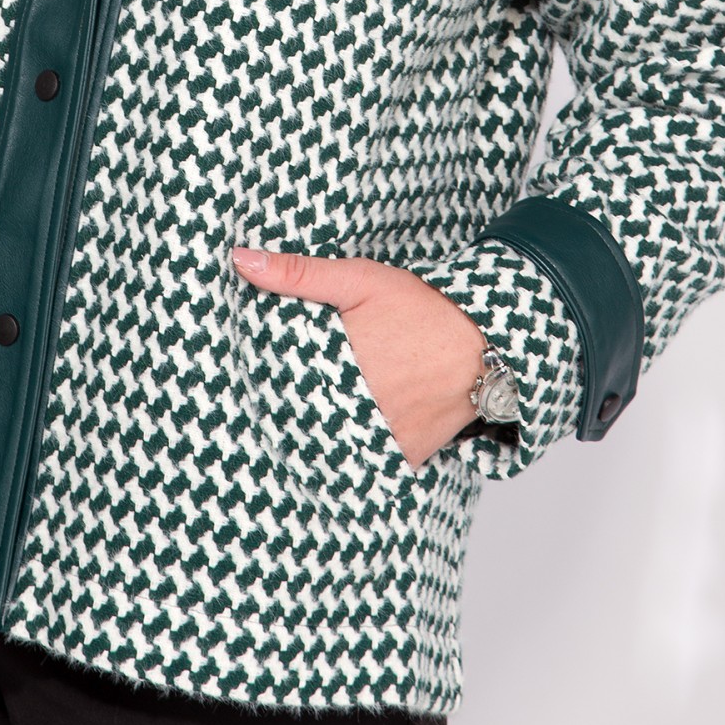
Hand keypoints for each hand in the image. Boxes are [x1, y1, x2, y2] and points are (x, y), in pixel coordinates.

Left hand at [231, 246, 488, 469]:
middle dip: (282, 415)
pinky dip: (352, 454)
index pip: (274, 390)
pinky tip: (340, 437)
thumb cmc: (421, 308)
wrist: (485, 341)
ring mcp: (381, 438)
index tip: (246, 385)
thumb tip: (240, 260)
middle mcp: (355, 410)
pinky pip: (367, 463)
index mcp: (334, 369)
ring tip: (295, 427)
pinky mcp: (405, 455)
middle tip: (258, 409)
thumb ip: (297, 273)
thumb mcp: (358, 280)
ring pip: (330, 447)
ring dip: (315, 437)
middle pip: (299, 422)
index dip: (258, 388)